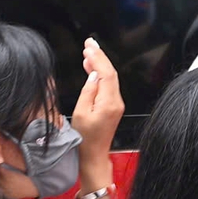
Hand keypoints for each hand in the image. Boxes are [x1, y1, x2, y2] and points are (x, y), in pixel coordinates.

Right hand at [70, 37, 125, 165]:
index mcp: (109, 102)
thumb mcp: (81, 113)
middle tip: (89, 43)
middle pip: (111, 73)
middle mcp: (116, 102)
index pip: (106, 73)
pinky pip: (108, 85)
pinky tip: (92, 67)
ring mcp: (116, 104)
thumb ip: (88, 91)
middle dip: (100, 56)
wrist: (93, 155)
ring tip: (89, 51)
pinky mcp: (113, 106)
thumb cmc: (85, 139)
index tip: (88, 47)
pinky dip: (101, 73)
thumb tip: (93, 74)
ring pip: (110, 78)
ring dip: (100, 63)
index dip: (98, 58)